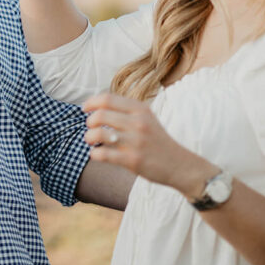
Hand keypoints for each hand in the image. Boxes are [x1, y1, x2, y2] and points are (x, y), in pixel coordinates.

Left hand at [83, 93, 215, 196]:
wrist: (180, 165)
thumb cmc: (157, 141)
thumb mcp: (146, 118)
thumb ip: (126, 110)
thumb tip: (97, 104)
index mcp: (140, 109)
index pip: (107, 98)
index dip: (91, 102)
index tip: (85, 108)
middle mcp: (138, 122)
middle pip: (100, 115)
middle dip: (89, 121)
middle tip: (90, 128)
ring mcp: (136, 141)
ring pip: (99, 134)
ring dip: (89, 137)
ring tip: (91, 141)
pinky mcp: (133, 160)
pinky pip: (103, 154)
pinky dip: (94, 154)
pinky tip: (97, 155)